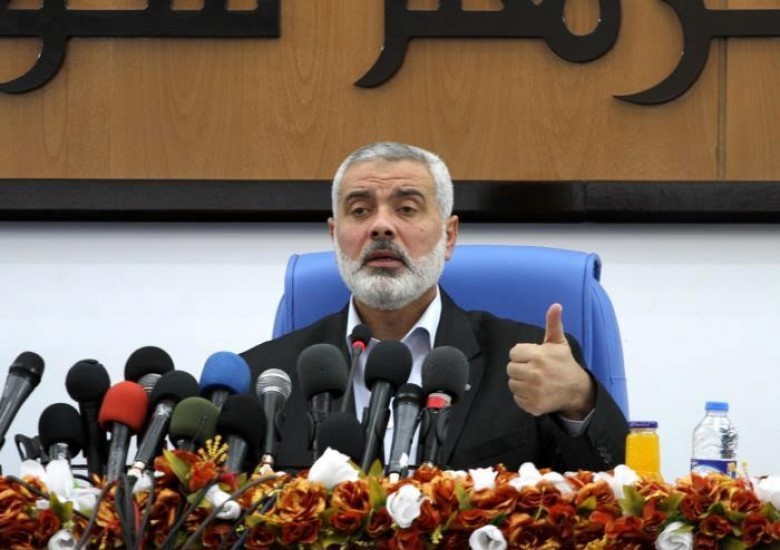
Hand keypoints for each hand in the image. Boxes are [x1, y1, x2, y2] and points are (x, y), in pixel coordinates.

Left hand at [506, 304, 594, 418]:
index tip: (533, 358)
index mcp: (538, 356)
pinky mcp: (533, 405)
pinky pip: (517, 398)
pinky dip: (524, 396)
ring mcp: (534, 391)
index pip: (513, 353)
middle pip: (510, 369)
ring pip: (512, 384)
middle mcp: (535, 373)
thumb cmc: (564, 363)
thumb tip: (556, 305)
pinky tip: (535, 392)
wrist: (576, 390)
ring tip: (535, 381)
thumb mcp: (558, 342)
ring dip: (521, 382)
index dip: (522, 355)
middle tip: (534, 370)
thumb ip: (553, 324)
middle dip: (520, 368)